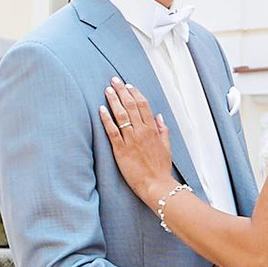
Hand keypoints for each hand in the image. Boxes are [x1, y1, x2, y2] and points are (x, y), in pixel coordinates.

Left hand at [99, 80, 177, 214]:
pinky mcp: (121, 150)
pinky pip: (112, 131)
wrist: (156, 186)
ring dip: (114, 100)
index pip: (143, 105)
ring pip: (121, 115)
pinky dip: (106, 119)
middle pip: (131, 105)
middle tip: (114, 80)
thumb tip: (159, 117)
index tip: (128, 85)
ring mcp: (131, 140)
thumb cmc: (161, 169)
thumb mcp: (167, 147)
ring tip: (107, 90)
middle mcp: (142, 132)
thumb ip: (163, 130)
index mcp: (153, 130)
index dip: (135, 93)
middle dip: (122, 91)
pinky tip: (101, 109)